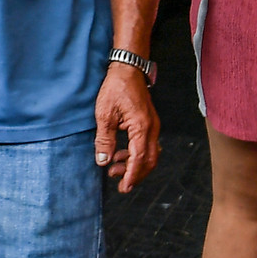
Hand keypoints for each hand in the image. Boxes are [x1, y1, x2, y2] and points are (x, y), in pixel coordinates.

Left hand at [95, 64, 160, 192]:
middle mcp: (152, 128)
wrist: (128, 69)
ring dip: (135, 165)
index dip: (132, 176)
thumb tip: (104, 161)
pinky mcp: (149, 123)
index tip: (125, 188)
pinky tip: (122, 153)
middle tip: (120, 183)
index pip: (139, 158)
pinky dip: (137, 154)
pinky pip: (148, 145)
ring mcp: (153, 125)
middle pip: (150, 160)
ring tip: (115, 167)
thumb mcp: (105, 115)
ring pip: (150, 154)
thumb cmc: (116, 88)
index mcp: (142, 127)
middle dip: (135, 174)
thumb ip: (105, 140)